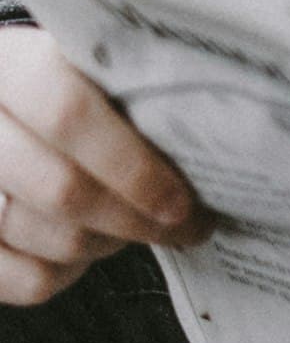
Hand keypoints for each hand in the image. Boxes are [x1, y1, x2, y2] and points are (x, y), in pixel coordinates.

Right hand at [0, 23, 210, 304]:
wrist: (1, 109)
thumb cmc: (63, 82)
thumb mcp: (86, 62)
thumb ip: (129, 83)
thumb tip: (216, 127)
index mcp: (11, 66)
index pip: (68, 114)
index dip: (131, 164)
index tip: (182, 198)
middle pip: (62, 190)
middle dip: (138, 218)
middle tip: (187, 225)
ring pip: (48, 239)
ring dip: (110, 242)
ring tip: (144, 225)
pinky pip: (26, 280)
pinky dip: (68, 273)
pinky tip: (92, 245)